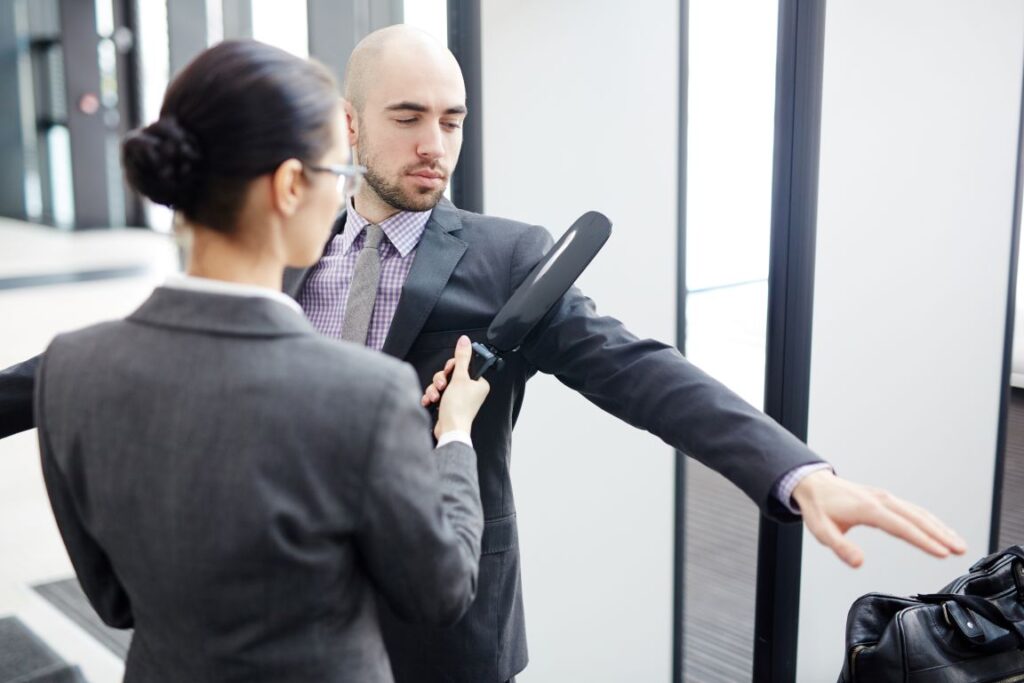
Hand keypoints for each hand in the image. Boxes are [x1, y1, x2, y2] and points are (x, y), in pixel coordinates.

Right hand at [433, 336, 489, 439]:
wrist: (450, 430)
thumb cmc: (458, 408)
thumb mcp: (460, 378)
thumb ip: (461, 358)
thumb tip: (464, 340)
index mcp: (479, 383)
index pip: (464, 366)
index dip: (453, 367)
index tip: (449, 371)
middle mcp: (470, 390)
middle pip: (450, 374)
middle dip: (441, 380)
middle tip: (442, 386)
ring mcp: (459, 398)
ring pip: (442, 384)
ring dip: (435, 389)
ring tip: (435, 397)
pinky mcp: (449, 405)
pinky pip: (438, 394)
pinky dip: (432, 396)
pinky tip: (429, 401)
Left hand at [792, 470, 966, 567]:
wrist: (813, 485)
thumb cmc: (818, 508)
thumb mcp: (822, 531)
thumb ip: (840, 547)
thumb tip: (859, 562)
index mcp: (868, 509)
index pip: (902, 527)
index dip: (923, 541)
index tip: (942, 553)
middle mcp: (881, 500)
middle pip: (917, 518)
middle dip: (941, 534)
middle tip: (961, 550)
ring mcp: (885, 498)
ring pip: (919, 512)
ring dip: (940, 527)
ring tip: (959, 544)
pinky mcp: (886, 499)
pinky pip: (913, 510)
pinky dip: (930, 521)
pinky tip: (940, 531)